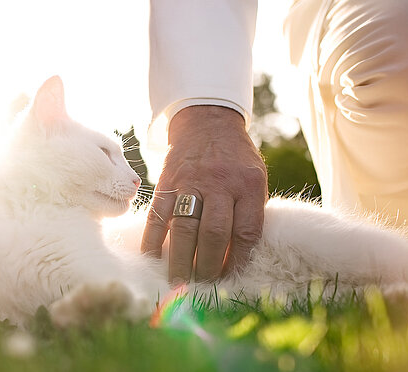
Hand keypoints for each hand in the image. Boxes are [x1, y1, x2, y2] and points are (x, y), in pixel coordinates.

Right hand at [141, 105, 267, 283]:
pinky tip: (152, 258)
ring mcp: (190, 181)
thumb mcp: (255, 179)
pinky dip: (153, 240)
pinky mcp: (166, 181)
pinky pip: (158, 215)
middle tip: (203, 285)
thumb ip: (249, 213)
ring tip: (178, 281)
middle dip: (207, 266)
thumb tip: (235, 259)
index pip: (245, 232)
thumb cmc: (236, 160)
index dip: (237, 261)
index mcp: (248, 185)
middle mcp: (219, 183)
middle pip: (213, 234)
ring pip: (184, 228)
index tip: (230, 279)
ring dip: (179, 260)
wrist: (208, 122)